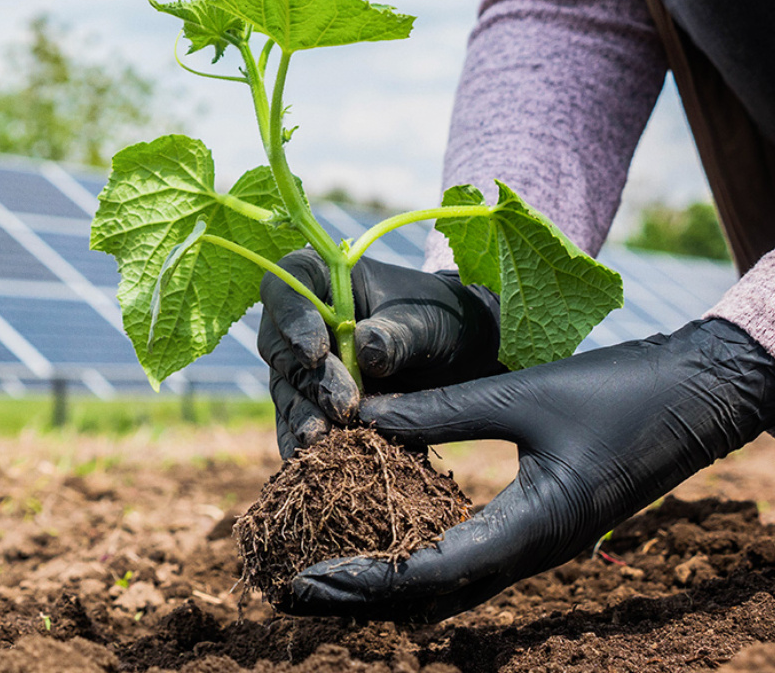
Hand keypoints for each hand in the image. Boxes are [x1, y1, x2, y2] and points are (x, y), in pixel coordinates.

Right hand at [258, 248, 502, 458]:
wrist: (462, 355)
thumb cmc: (443, 319)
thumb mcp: (429, 321)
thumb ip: (397, 334)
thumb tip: (365, 350)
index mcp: (324, 278)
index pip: (286, 286)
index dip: (291, 318)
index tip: (316, 352)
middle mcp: (302, 319)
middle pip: (280, 346)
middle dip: (310, 380)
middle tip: (345, 406)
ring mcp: (301, 363)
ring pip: (285, 389)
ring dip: (303, 416)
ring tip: (325, 441)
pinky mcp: (310, 402)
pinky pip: (295, 423)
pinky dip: (302, 444)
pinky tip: (311, 464)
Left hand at [280, 318, 774, 621]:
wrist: (697, 397)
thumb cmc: (617, 393)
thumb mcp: (521, 397)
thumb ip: (440, 411)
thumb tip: (361, 415)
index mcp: (531, 531)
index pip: (429, 574)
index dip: (363, 580)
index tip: (306, 579)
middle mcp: (529, 553)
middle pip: (431, 597)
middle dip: (362, 597)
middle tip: (295, 591)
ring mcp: (535, 547)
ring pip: (448, 586)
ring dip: (387, 586)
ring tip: (325, 575)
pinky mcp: (536, 530)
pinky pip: (467, 561)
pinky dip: (417, 561)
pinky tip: (382, 543)